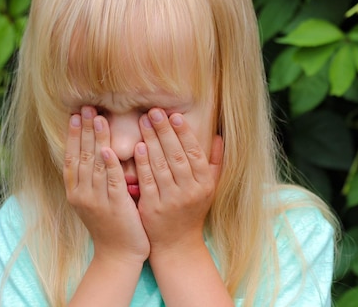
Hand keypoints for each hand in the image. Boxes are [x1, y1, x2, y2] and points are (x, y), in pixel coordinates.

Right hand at [63, 106, 149, 264]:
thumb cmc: (111, 226)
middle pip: (81, 156)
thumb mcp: (97, 200)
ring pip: (94, 165)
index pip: (72, 158)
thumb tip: (99, 150)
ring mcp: (97, 200)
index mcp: (76, 192)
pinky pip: (111, 181)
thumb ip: (96, 178)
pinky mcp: (114, 206)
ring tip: (97, 118)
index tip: (75, 115)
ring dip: (96, 140)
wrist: (118, 256)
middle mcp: (82, 194)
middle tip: (85, 107)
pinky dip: (109, 165)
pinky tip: (108, 149)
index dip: (73, 136)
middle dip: (83, 130)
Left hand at [135, 108, 222, 253]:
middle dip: (165, 131)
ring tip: (144, 121)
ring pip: (161, 165)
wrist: (177, 244)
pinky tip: (138, 146)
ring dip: (152, 141)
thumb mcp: (210, 187)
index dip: (184, 133)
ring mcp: (171, 200)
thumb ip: (214, 161)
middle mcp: (189, 192)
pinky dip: (143, 163)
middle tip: (155, 111)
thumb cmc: (193, 211)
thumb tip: (219, 135)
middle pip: (177, 156)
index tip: (175, 115)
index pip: (194, 153)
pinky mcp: (152, 208)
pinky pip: (147, 181)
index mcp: (204, 184)